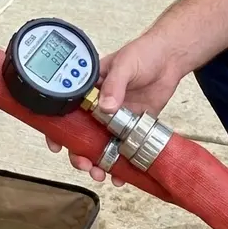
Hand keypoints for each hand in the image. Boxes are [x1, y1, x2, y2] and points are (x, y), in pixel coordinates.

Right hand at [46, 33, 186, 185]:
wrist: (170, 59)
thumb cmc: (143, 53)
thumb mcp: (125, 64)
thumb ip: (114, 84)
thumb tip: (105, 106)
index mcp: (89, 89)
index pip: (67, 110)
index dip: (58, 129)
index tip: (57, 145)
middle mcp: (98, 106)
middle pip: (81, 134)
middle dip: (79, 153)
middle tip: (84, 164)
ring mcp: (115, 118)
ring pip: (100, 145)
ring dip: (98, 162)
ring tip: (101, 174)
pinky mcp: (132, 126)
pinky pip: (123, 148)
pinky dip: (121, 164)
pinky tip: (120, 175)